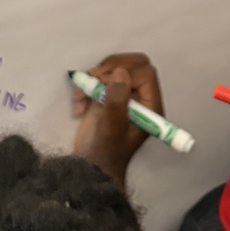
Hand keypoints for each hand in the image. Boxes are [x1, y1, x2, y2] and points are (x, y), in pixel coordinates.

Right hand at [73, 53, 163, 187]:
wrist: (89, 167)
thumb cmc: (106, 152)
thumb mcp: (112, 128)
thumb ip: (117, 101)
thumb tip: (120, 73)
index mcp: (150, 105)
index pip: (145, 73)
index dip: (126, 73)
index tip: (105, 83)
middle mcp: (140, 96)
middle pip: (134, 63)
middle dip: (111, 67)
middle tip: (93, 78)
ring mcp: (124, 93)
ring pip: (115, 67)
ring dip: (95, 77)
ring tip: (82, 96)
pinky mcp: (107, 94)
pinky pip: (100, 77)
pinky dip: (86, 85)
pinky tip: (79, 104)